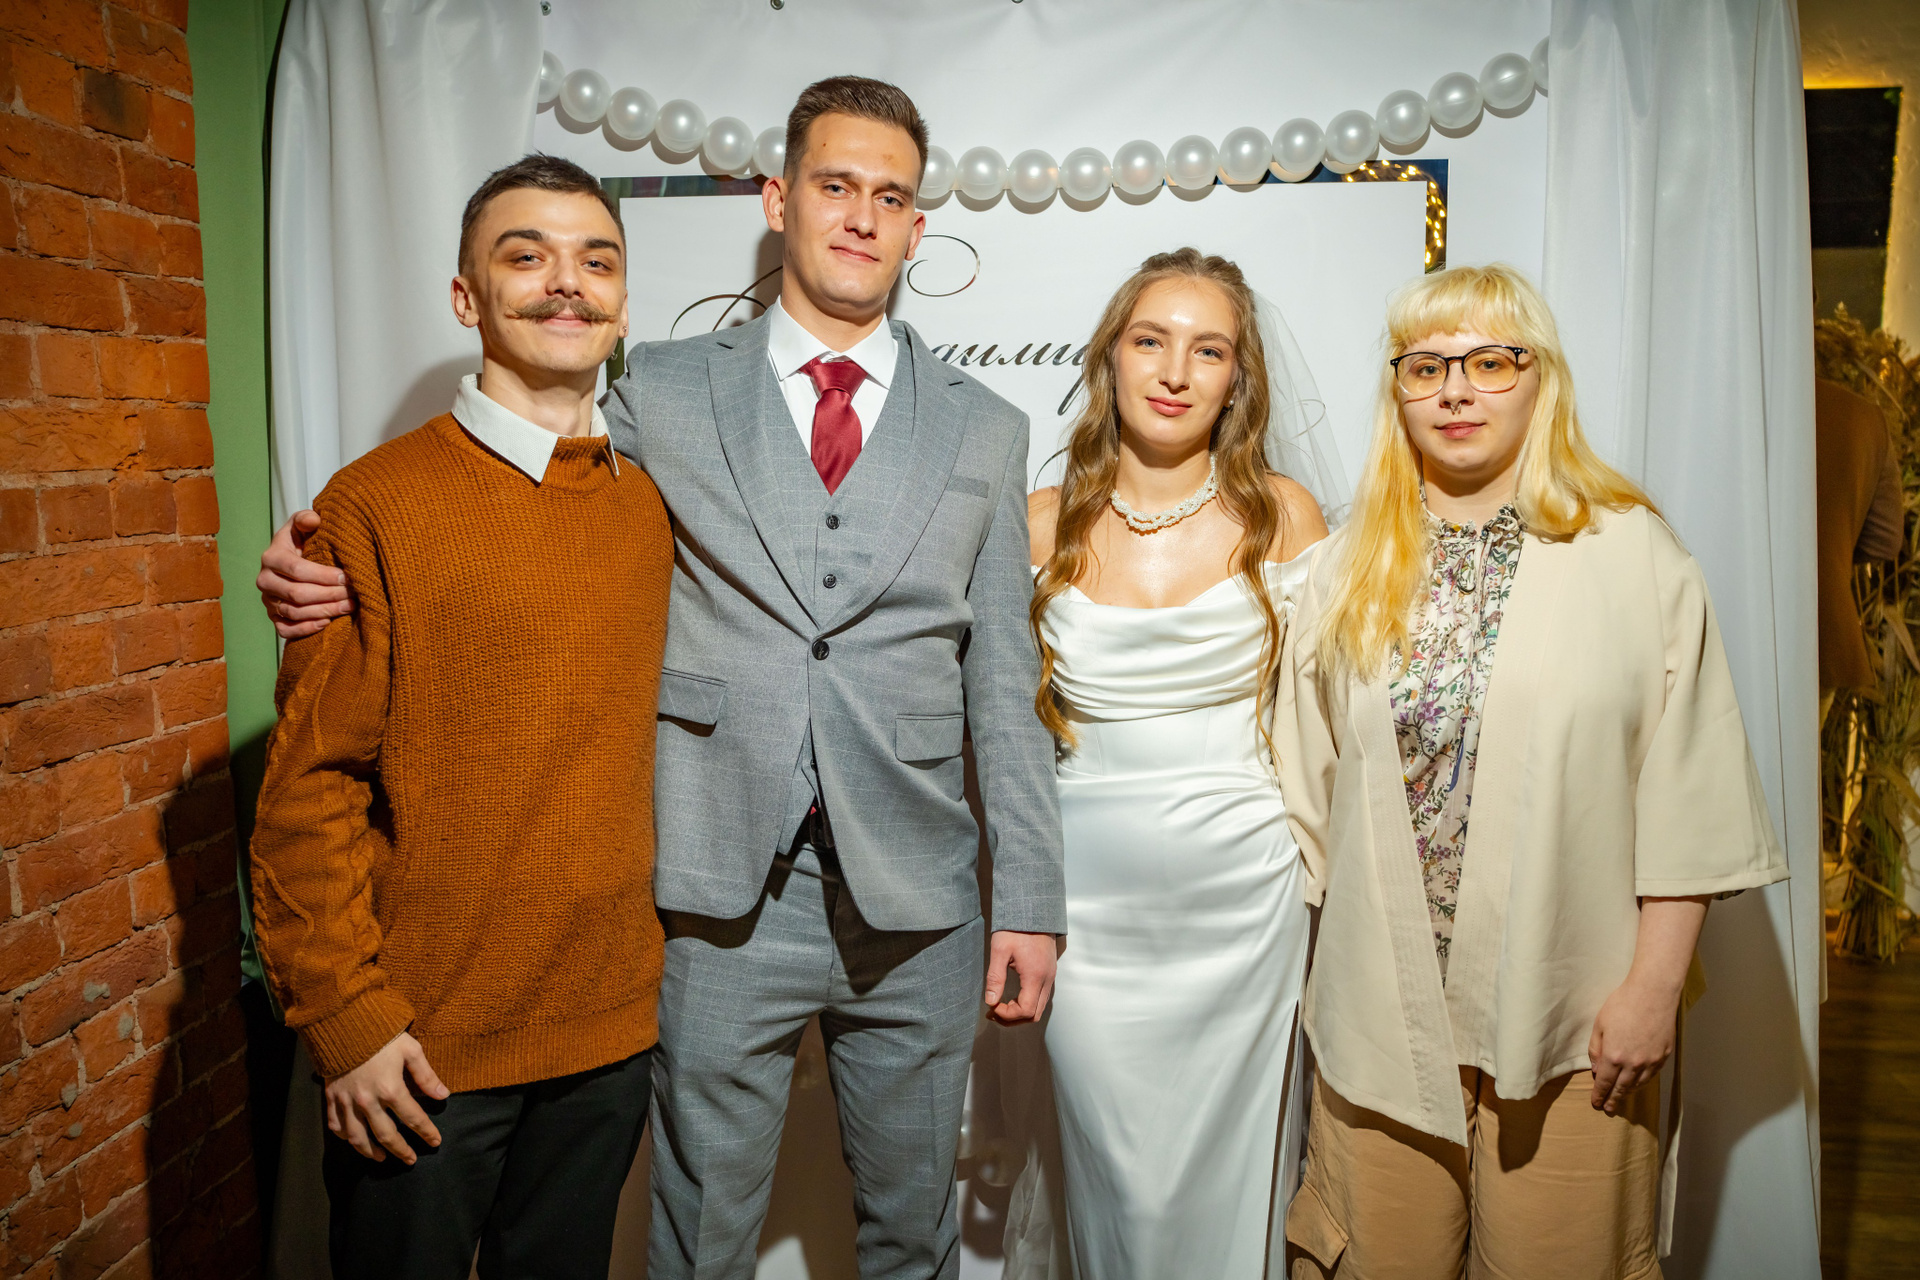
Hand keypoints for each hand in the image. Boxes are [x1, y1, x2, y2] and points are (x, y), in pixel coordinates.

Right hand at [258, 509, 352, 638]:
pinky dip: (306, 628)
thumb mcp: (302, 526)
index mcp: (271, 557)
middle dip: (329, 595)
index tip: (346, 577)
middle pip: (297, 594)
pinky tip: (328, 622)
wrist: (291, 562)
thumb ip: (306, 519)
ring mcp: (268, 601)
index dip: (324, 576)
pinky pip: (285, 630)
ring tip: (349, 607)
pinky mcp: (272, 617)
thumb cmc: (302, 542)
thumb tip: (314, 519)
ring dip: (324, 612)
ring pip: (294, 613)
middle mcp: (265, 580)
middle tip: (353, 594)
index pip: (297, 570)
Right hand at [323, 1032, 449, 1163]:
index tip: (435, 1142)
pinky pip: (336, 1126)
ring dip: (371, 1151)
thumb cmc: (380, 1035)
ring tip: (382, 1158)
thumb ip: (426, 1075)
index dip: (426, 1132)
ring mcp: (347, 1102)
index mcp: (391, 1089)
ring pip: (358, 1137)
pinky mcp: (331, 1098)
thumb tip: (443, 1095)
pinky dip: (345, 1137)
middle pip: (386, 1135)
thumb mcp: (410, 1049)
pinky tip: (354, 1141)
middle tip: (410, 1160)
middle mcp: (368, 1102)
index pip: (413, 1118)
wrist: (343, 1023)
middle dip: (400, 1150)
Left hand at [984, 930, 1059, 1024]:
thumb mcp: (1000, 950)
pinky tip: (1012, 997)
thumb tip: (990, 1001)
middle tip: (993, 1013)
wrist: (1034, 909)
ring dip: (1020, 1012)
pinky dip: (1027, 1004)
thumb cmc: (1016, 927)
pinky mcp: (1049, 972)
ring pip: (1039, 1007)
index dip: (1007, 1015)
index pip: (1025, 1010)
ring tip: (1000, 1007)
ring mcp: (1050, 976)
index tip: (991, 1007)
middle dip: (1013, 1018)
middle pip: (1034, 1014)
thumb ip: (995, 977)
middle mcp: (1047, 979)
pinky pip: (1041, 997)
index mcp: (1035, 975)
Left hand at [1587, 976, 1678, 1114]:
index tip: (1596, 1104)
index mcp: (1614, 1056)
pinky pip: (1652, 1075)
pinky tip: (1638, 1082)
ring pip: (1639, 1084)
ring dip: (1629, 1092)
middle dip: (1614, 1100)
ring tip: (1621, 1097)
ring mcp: (1652, 1061)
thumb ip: (1596, 1050)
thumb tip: (1597, 1071)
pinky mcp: (1664, 1055)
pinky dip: (1643, 1082)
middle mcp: (1634, 1064)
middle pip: (1623, 1089)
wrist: (1652, 994)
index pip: (1605, 1083)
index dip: (1600, 1095)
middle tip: (1608, 1110)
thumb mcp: (1600, 1025)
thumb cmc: (1622, 1004)